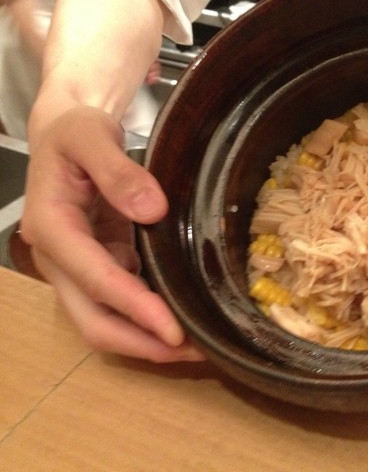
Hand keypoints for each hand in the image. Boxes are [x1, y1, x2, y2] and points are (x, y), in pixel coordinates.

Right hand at [21, 106, 205, 362]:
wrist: (64, 135)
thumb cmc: (75, 132)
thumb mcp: (91, 135)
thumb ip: (116, 169)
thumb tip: (152, 209)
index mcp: (52, 227)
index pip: (95, 279)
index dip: (135, 308)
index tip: (175, 331)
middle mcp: (59, 259)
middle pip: (93, 320)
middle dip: (142, 343)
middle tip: (195, 352)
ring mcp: (77, 268)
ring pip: (105, 321)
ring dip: (147, 340)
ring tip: (198, 347)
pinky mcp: (97, 266)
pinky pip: (120, 303)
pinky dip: (149, 318)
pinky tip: (184, 320)